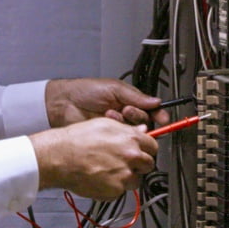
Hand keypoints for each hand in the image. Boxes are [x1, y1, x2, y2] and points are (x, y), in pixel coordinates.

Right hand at [28, 119, 158, 200]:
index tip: (142, 151)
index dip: (146, 149)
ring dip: (127, 177)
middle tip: (126, 162)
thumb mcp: (104, 124)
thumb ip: (127, 130)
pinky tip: (100, 178)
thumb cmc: (77, 139)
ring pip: (136, 180)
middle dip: (139, 164)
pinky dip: (113, 187)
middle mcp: (131, 158)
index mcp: (131, 139)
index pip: (153, 146)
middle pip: (148, 165)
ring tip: (109, 170)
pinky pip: (120, 191)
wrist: (59, 157)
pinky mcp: (114, 191)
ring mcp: (124, 176)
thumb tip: (141, 132)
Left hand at [45, 78, 171, 128]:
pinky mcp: (108, 139)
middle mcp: (125, 115)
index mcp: (129, 100)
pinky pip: (120, 139)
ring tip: (113, 113)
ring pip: (133, 132)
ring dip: (126, 122)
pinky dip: (116, 130)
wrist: (64, 103)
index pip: (150, 109)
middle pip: (145, 123)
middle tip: (128, 110)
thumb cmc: (86, 91)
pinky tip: (107, 120)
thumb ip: (136, 96)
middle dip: (139, 117)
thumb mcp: (114, 88)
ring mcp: (117, 127)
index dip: (159, 114)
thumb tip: (156, 102)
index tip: (164, 118)